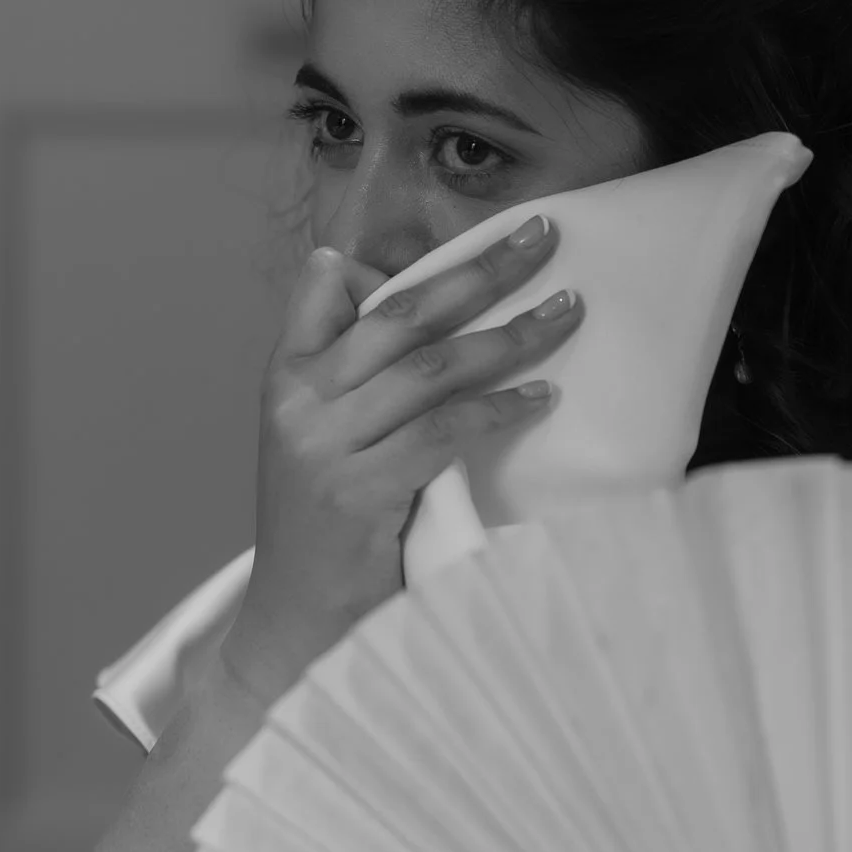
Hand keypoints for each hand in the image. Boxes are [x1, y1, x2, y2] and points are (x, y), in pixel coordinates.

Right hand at [220, 217, 582, 704]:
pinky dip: (498, 408)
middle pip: (398, 313)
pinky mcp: (357, 490)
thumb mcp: (318, 436)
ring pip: (429, 368)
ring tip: (567, 311)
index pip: (327, 289)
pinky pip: (441, 431)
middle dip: (479, 270)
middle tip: (544, 236)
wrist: (292, 620)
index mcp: (285, 374)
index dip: (400, 258)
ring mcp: (322, 445)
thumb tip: (375, 281)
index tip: (475, 231)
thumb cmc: (323, 524)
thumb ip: (348, 369)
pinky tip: (542, 398)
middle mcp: (296, 400)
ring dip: (508, 336)